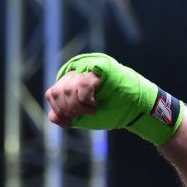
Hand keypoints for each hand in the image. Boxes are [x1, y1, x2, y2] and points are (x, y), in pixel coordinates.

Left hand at [46, 53, 183, 144]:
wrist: (134, 109)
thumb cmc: (110, 110)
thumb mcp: (82, 117)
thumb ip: (65, 116)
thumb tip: (53, 117)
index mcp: (70, 81)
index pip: (52, 94)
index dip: (59, 109)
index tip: (72, 120)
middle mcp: (76, 71)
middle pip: (57, 91)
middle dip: (68, 109)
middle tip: (83, 114)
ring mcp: (87, 66)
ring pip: (67, 88)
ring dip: (78, 105)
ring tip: (91, 109)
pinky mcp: (98, 66)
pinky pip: (82, 83)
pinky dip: (85, 98)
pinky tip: (94, 103)